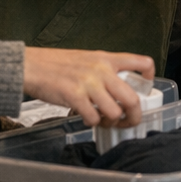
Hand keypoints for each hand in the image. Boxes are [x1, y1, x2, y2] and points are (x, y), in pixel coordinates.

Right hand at [22, 47, 154, 126]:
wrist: (30, 65)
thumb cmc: (55, 64)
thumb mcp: (87, 59)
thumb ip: (104, 71)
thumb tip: (118, 89)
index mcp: (107, 59)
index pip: (142, 62)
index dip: (149, 77)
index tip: (145, 88)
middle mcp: (102, 70)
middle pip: (132, 99)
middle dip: (133, 116)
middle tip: (128, 121)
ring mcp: (89, 83)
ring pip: (114, 111)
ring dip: (110, 122)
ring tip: (103, 121)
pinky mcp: (74, 96)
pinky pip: (93, 117)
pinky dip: (91, 122)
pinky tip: (86, 118)